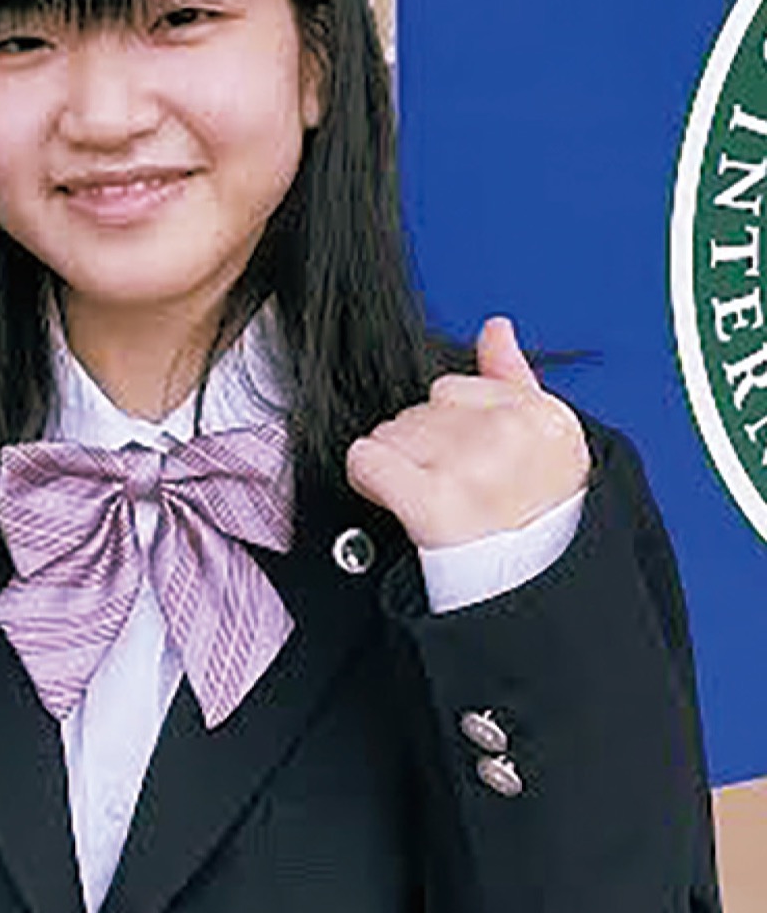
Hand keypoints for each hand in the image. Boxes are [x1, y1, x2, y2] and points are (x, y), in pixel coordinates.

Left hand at [345, 317, 589, 547]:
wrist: (534, 584)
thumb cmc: (533, 516)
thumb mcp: (545, 441)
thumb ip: (515, 378)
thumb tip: (496, 329)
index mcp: (541, 415)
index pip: (449, 390)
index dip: (445, 427)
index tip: (459, 463)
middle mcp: (510, 436)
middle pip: (418, 412)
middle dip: (421, 447)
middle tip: (447, 488)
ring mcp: (473, 468)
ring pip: (392, 435)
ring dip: (397, 465)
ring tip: (430, 500)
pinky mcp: (435, 503)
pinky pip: (368, 462)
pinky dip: (367, 477)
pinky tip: (391, 496)